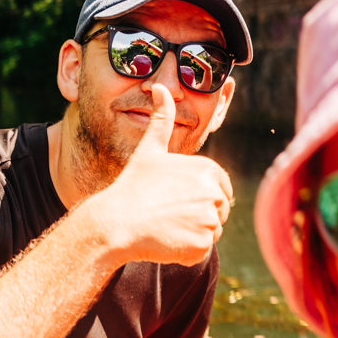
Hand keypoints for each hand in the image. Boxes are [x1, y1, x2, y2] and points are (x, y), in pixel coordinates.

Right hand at [93, 84, 233, 266]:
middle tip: (167, 213)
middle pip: (217, 212)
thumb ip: (162, 120)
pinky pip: (200, 251)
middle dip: (195, 216)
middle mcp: (214, 194)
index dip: (199, 197)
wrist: (116, 222)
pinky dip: (185, 250)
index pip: (221, 190)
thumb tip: (160, 87)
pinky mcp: (201, 245)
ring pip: (210, 232)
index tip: (176, 199)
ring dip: (190, 234)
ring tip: (164, 225)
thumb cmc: (132, 186)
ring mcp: (209, 220)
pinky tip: (164, 240)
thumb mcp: (149, 150)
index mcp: (208, 170)